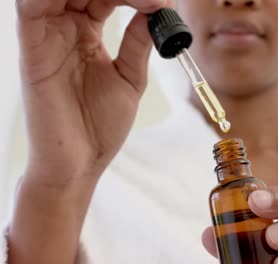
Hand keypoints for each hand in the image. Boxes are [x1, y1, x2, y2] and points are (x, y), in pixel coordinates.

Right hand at [9, 1, 171, 262]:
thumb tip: (157, 9)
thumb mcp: (130, 78)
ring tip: (138, 0)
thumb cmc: (100, 126)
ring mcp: (47, 36)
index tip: (163, 3)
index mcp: (85, 34)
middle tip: (154, 0)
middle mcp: (64, 29)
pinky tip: (101, 0)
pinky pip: (33, 7)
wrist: (80, 164)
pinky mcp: (33, 48)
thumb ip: (137, 42)